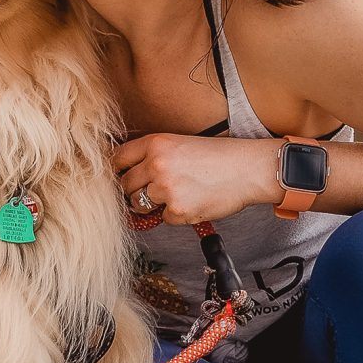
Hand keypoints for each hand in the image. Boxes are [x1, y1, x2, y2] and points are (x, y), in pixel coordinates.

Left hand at [110, 133, 276, 224]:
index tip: (118, 177)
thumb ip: (151, 155)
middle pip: (125, 185)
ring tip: (176, 194)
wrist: (247, 169)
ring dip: (151, 204)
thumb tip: (123, 173)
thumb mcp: (179, 144)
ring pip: (139, 204)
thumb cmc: (216, 156)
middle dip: (134, 191)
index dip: (116, 170)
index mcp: (155, 143)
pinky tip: (192, 201)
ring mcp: (165, 189)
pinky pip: (163, 218)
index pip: (117, 159)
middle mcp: (156, 164)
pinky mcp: (177, 211)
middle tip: (152, 190)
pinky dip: (174, 214)